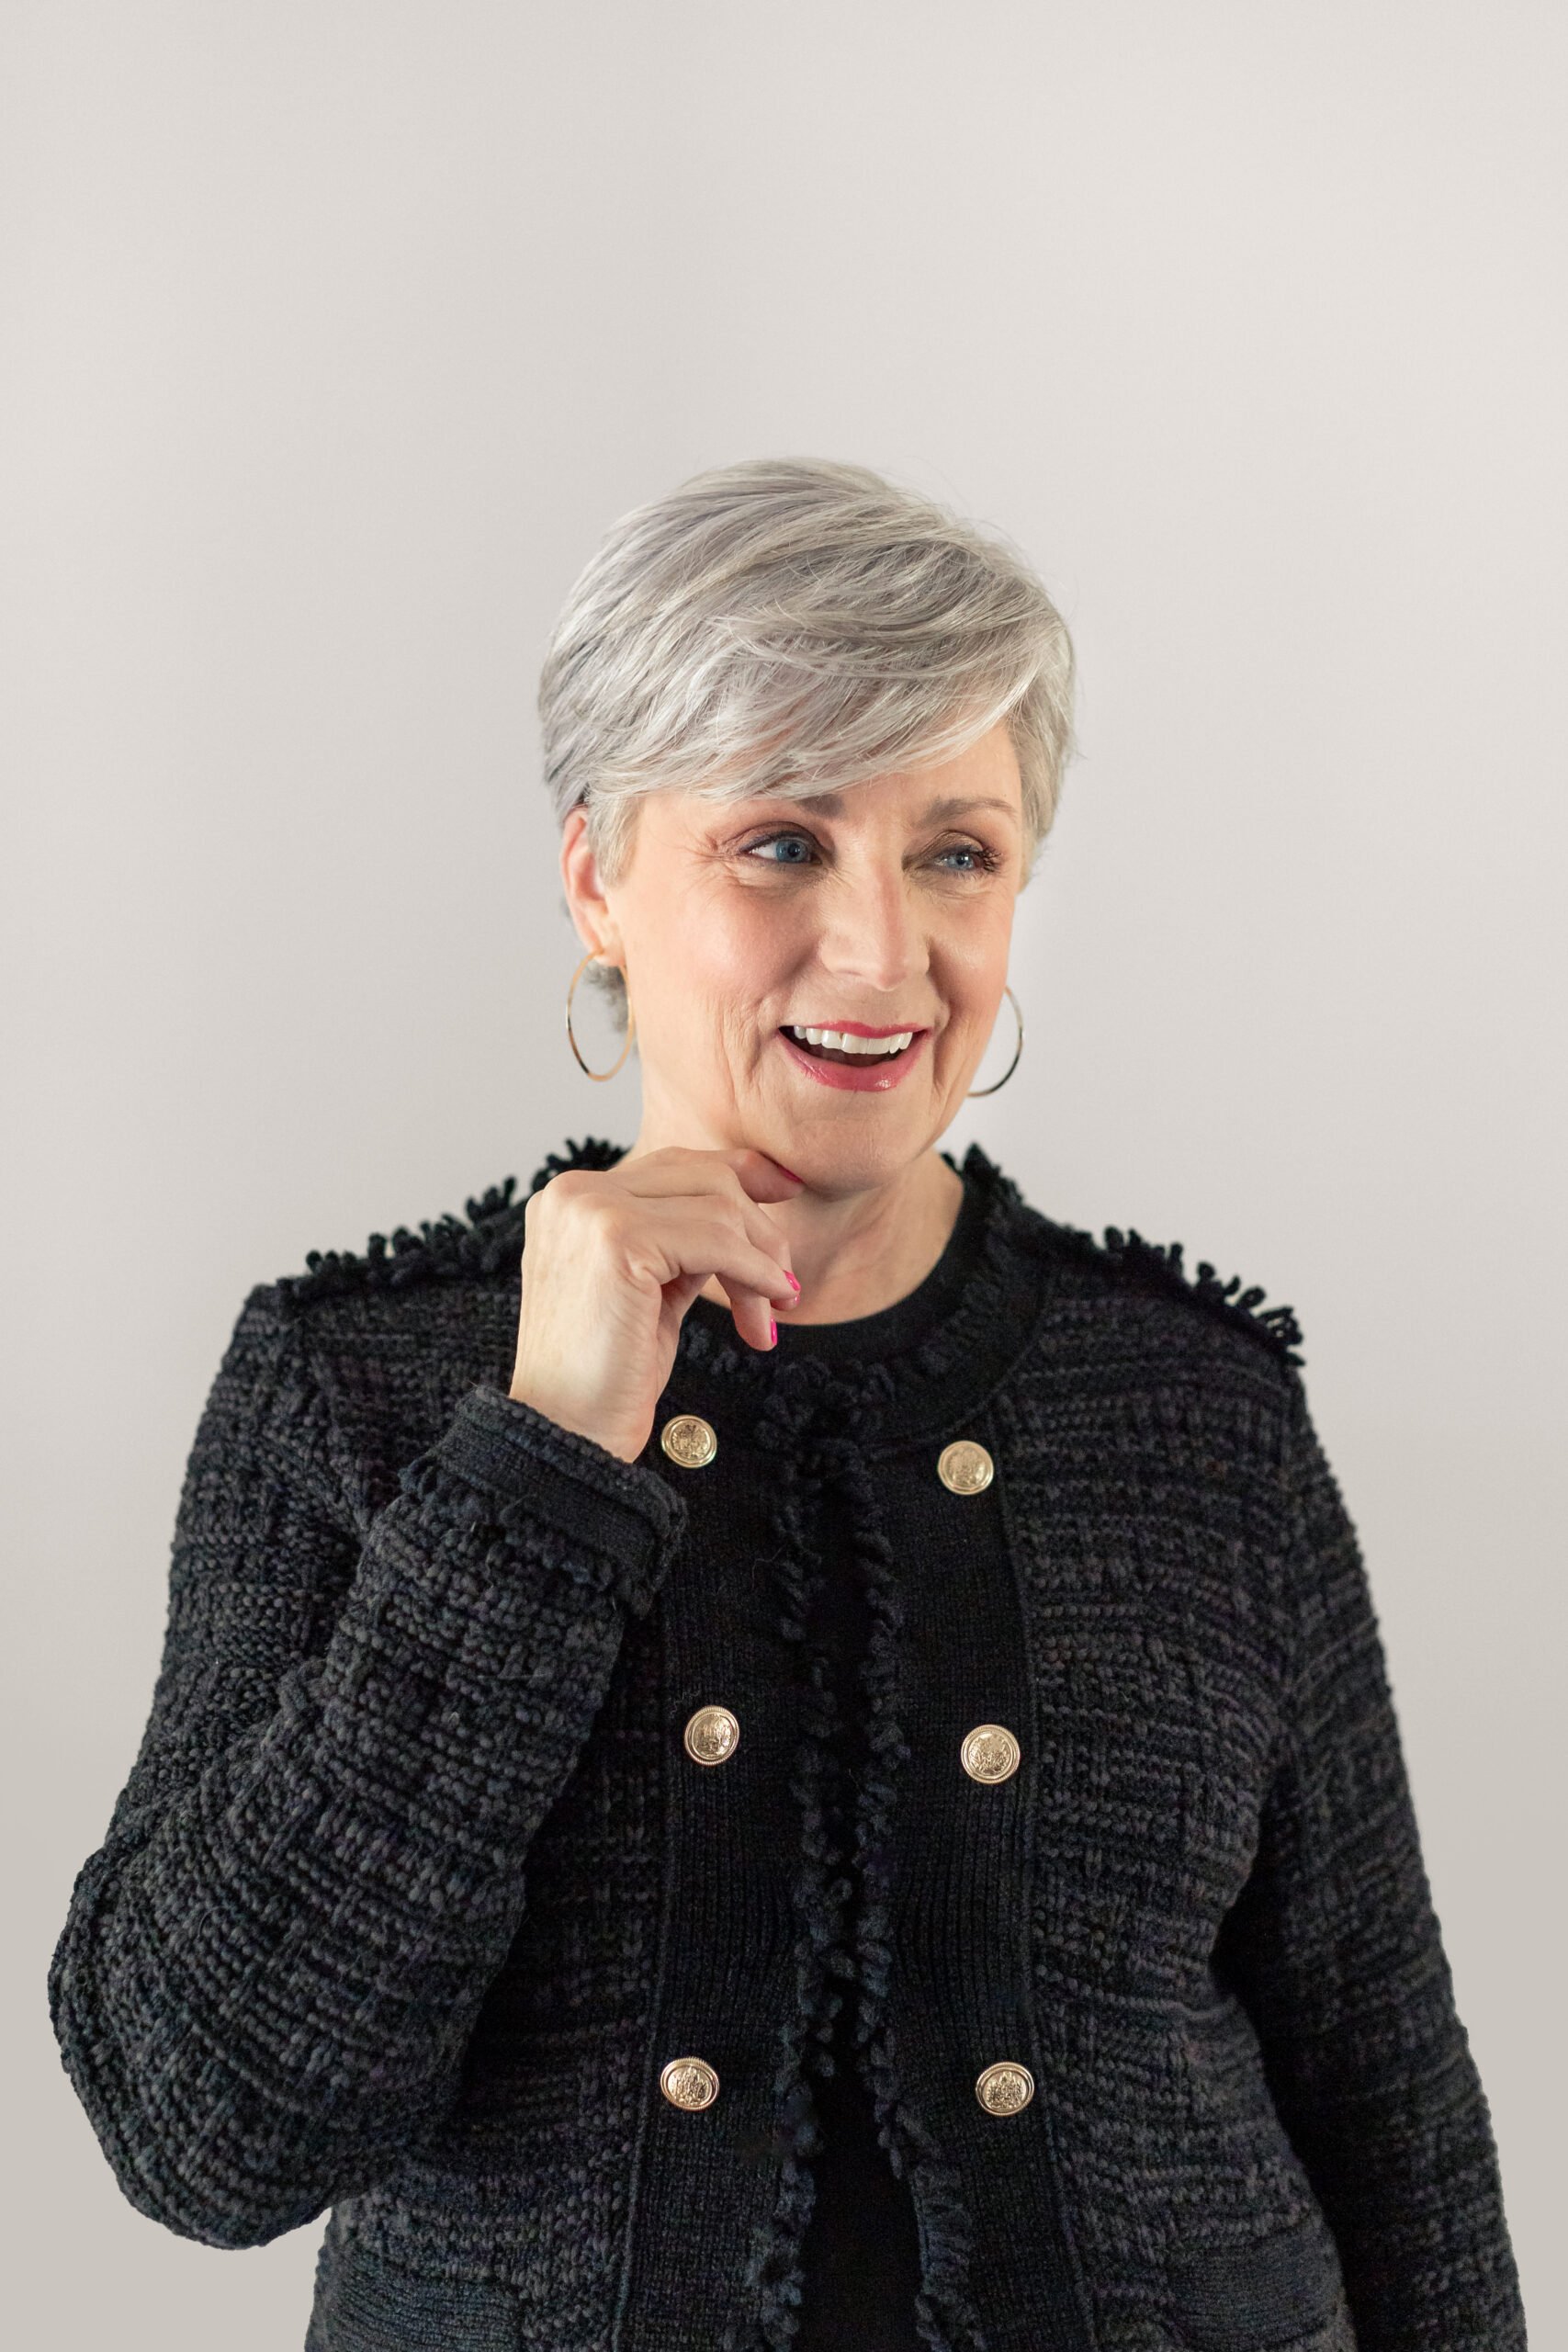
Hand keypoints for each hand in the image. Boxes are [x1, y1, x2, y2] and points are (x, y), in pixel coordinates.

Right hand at [507, 1145, 802, 1463]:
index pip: (674, 1164)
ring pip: (718, 1205)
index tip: (787, 1190)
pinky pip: (717, 1239)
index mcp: (571, 1199)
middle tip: (784, 1290)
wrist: (567, 1434)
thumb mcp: (652, 1288)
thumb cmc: (608, 1373)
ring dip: (761, 1260)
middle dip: (758, 1232)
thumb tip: (748, 1204)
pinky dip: (755, 1271)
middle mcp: (572, 1192)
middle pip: (703, 1177)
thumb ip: (683, 1239)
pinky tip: (770, 1302)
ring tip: (770, 1313)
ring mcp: (591, 1210)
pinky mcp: (618, 1239)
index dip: (739, 1172)